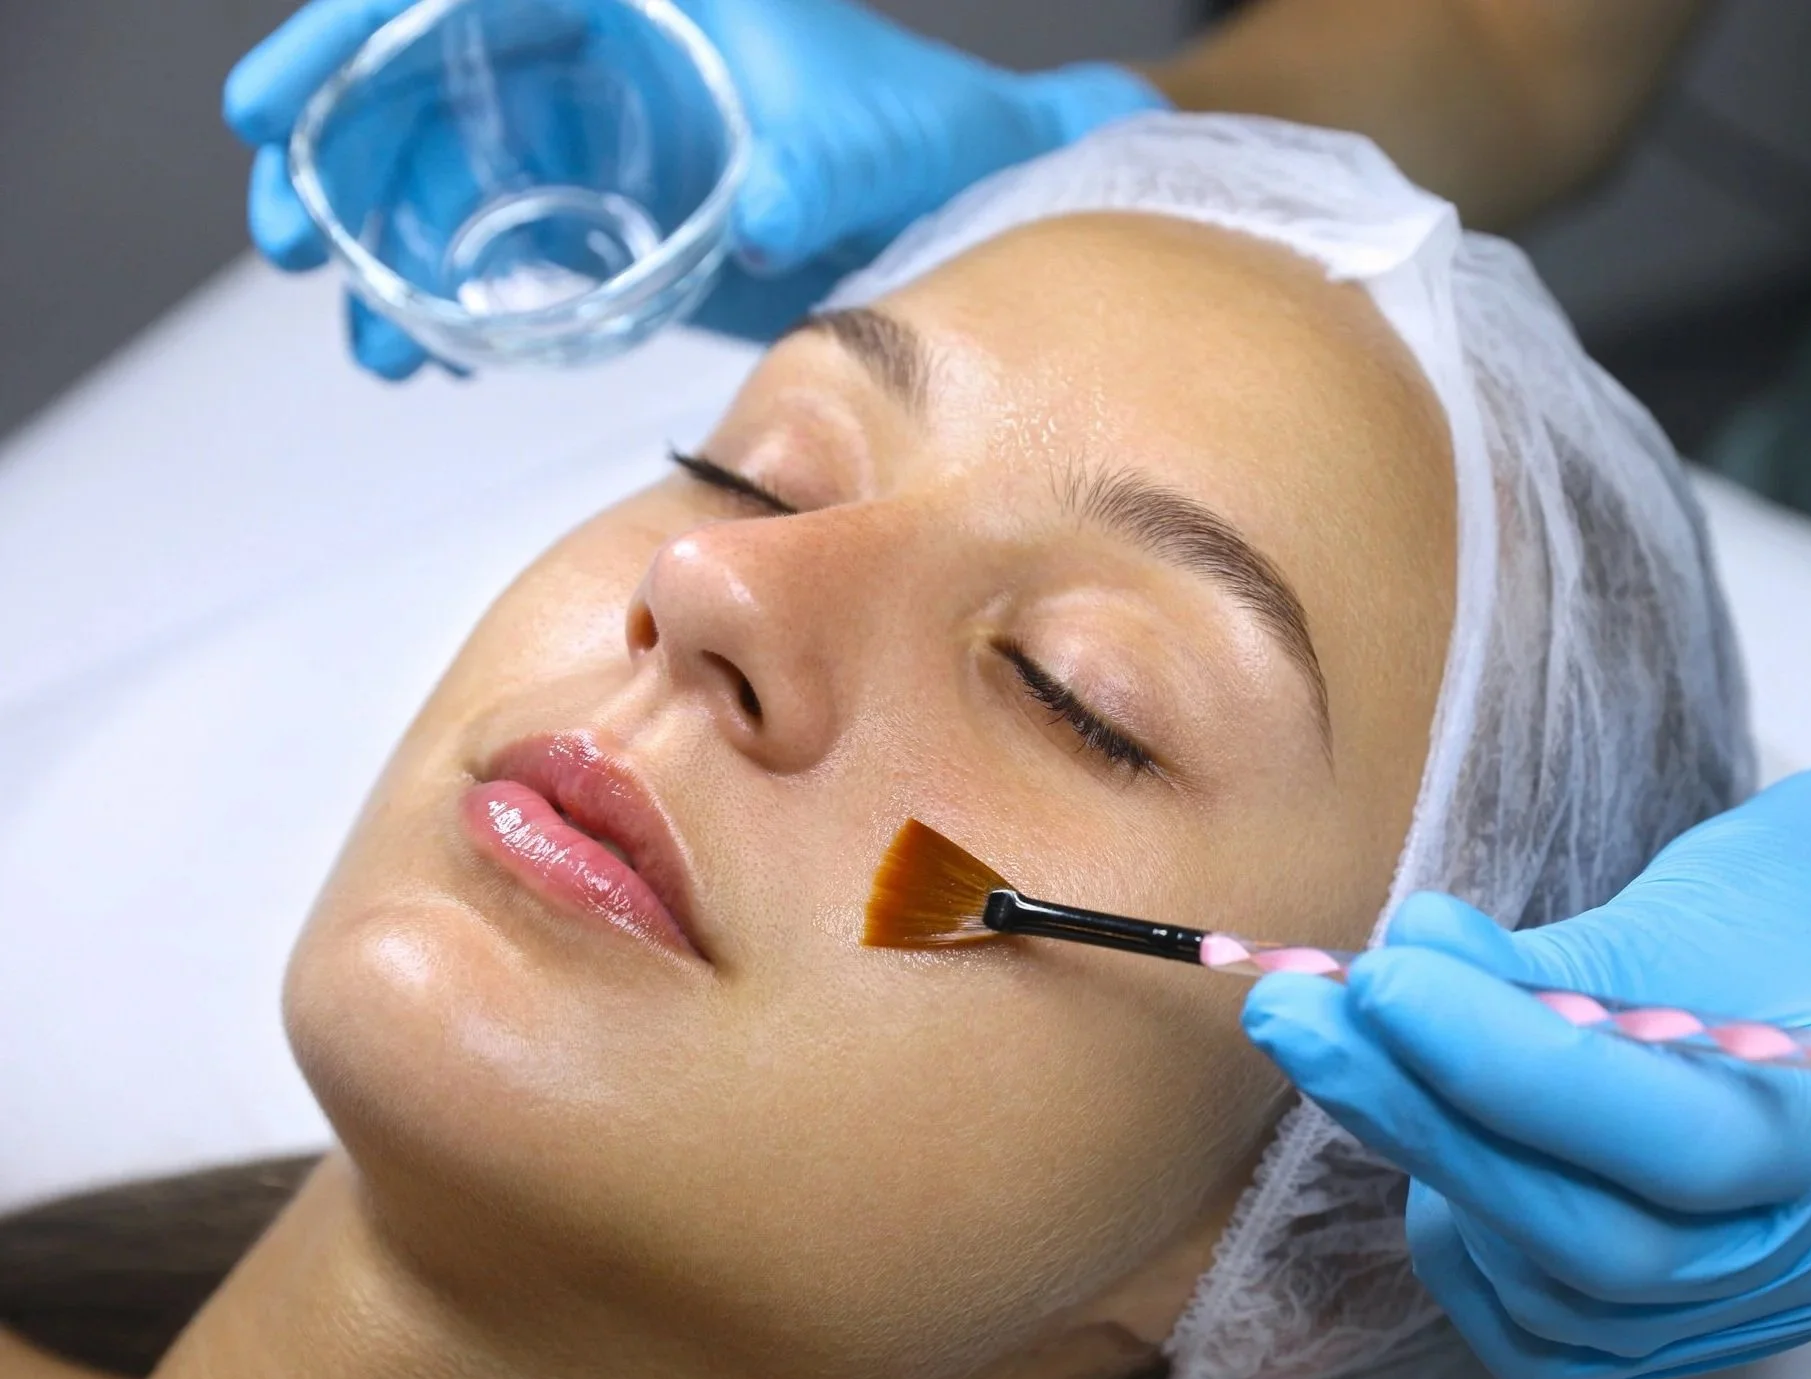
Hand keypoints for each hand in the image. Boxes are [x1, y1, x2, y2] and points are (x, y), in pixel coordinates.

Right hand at [223, 0, 1165, 377]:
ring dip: (392, 244)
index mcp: (642, 1)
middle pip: (426, 75)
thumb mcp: (866, 145)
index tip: (280, 106)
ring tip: (368, 333)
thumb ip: (815, 166)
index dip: (355, 37)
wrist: (969, 201)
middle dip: (345, 151)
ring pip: (451, 165)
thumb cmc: (928, 141)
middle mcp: (607, 50)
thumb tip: (771, 209)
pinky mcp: (620, 209)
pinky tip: (431, 351)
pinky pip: (505, 236)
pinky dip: (458, 290)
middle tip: (293, 236)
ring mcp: (606, 129)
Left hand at [1242, 742, 1810, 1378]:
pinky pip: (1557, 1332)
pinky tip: (1431, 1140)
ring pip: (1571, 1297)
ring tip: (1365, 1050)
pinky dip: (1470, 1245)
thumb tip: (1397, 966)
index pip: (1695, 1139)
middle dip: (1437, 1121)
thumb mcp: (1711, 896)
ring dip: (1440, 1168)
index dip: (1523, 1071)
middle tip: (1308, 1017)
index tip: (1388, 981)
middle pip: (1613, 1243)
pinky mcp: (1710, 1329)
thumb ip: (1555, 965)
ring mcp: (1789, 1306)